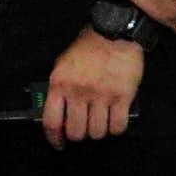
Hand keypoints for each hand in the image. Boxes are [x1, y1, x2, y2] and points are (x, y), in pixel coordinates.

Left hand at [41, 28, 139, 143]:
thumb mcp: (63, 65)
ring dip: (98, 131)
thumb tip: (58, 115)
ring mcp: (102, 96)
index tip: (59, 143)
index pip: (52, 121)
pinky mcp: (123, 96)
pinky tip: (115, 120)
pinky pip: (118, 126)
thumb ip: (59, 89)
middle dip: (79, 134)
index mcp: (60, 84)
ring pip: (97, 132)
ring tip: (100, 122)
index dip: (54, 138)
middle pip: (76, 132)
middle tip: (84, 127)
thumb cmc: (87, 48)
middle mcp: (79, 92)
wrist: (114, 32)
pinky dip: (116, 128)